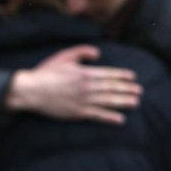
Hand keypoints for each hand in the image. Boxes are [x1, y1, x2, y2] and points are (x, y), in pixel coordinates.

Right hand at [5, 45, 141, 123]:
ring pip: (109, 101)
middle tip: (140, 91)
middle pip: (112, 88)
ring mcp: (84, 101)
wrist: (30, 91)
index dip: (123, 76)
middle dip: (128, 89)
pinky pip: (98, 115)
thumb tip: (98, 53)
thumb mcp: (64, 56)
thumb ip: (82, 51)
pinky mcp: (78, 113)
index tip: (133, 77)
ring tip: (136, 102)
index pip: (109, 74)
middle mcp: (88, 87)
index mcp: (85, 73)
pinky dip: (110, 117)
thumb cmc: (46, 72)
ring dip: (124, 102)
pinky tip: (120, 119)